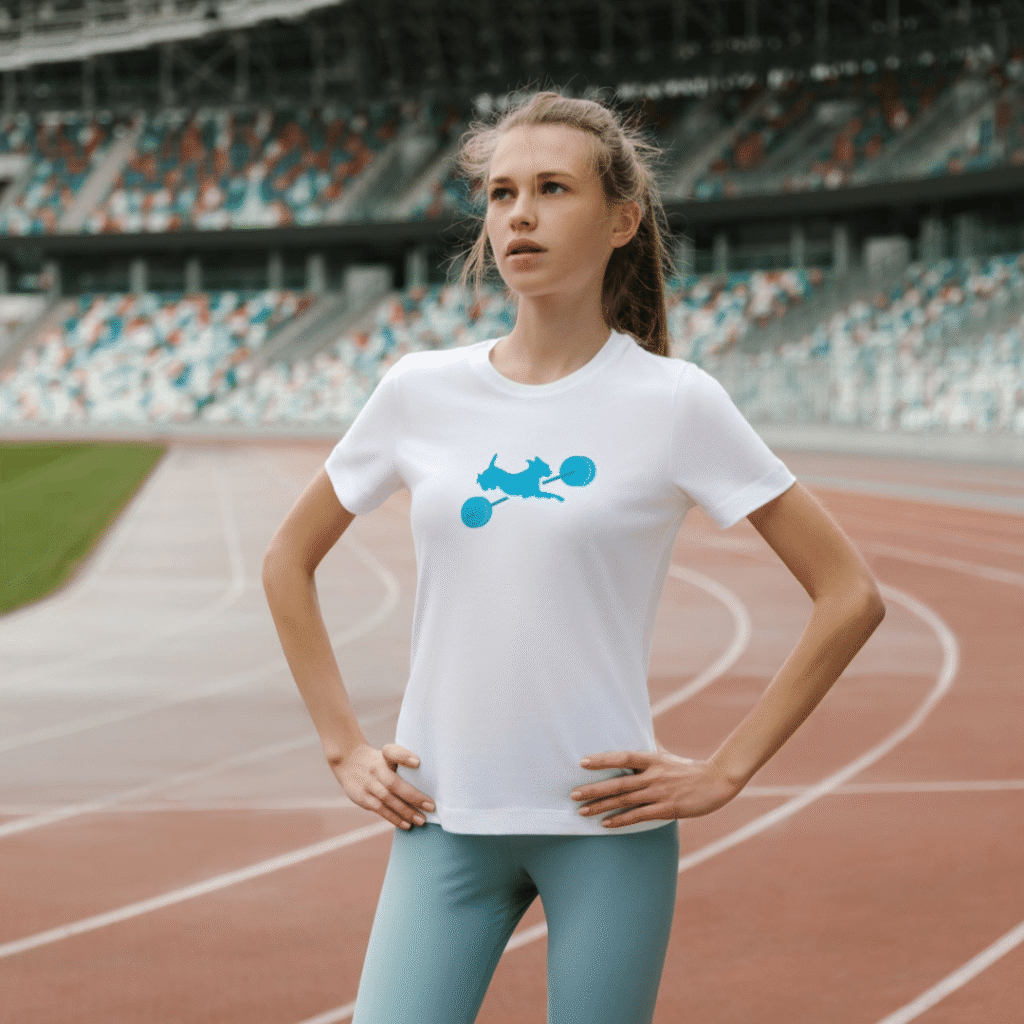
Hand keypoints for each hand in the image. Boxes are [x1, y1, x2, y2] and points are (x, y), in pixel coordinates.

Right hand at [332, 742, 434, 829]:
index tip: (417, 762)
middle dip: (413, 796)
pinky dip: (394, 818)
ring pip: (388, 799)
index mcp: (385, 755)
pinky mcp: (363, 798)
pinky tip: (406, 824)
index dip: (404, 756)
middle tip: (431, 806)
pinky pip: (380, 809)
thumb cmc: (378, 760)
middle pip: (394, 783)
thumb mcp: (387, 754)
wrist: (349, 761)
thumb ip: (404, 761)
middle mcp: (376, 769)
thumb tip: (427, 779)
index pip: (392, 752)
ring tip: (421, 820)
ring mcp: (369, 784)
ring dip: (406, 811)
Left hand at [570, 748, 740, 828]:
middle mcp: (653, 775)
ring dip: (602, 807)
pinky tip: (606, 824)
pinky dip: (621, 820)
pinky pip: (639, 816)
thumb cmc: (688, 768)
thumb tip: (637, 730)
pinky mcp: (667, 809)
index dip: (602, 759)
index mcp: (652, 759)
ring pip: (625, 801)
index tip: (582, 762)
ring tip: (583, 812)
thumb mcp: (666, 755)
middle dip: (594, 789)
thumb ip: (650, 747)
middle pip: (618, 783)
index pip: (623, 757)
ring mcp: (660, 793)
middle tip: (573, 794)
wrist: (716, 782)